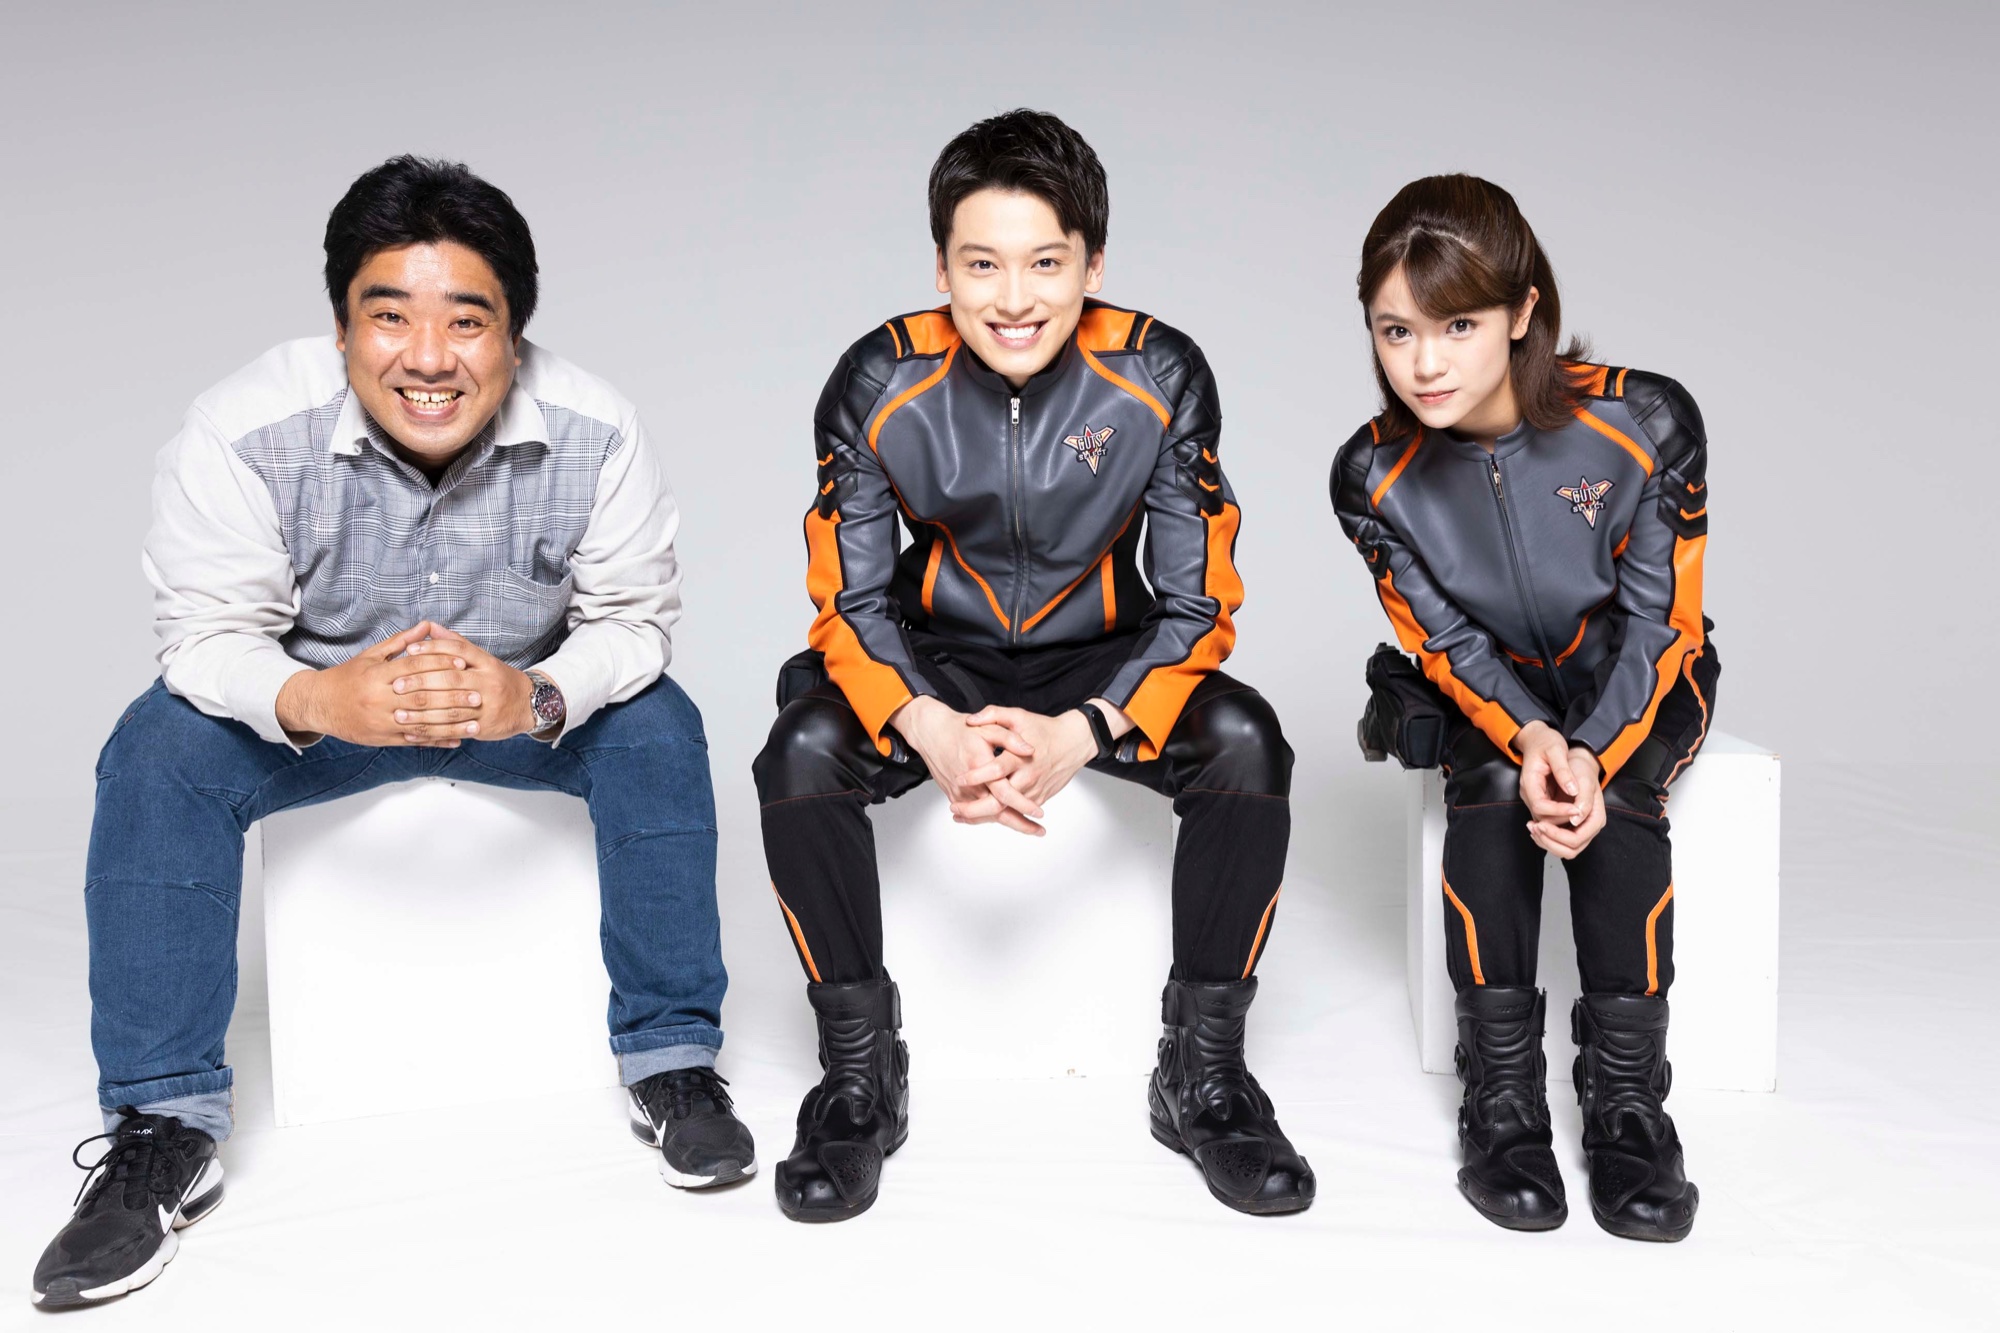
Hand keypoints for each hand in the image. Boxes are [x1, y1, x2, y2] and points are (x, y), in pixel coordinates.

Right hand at [276, 622, 460, 746]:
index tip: (463, 663)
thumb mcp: (371, 656)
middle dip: (452, 697)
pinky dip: (436, 740)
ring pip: (421, 723)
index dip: (438, 664)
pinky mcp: (383, 739)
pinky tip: (456, 739)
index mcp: (377, 676)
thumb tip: (426, 625)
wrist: (319, 704)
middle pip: (421, 697)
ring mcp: (381, 721)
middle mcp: (379, 699)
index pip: (413, 668)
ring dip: (451, 724)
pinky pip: (413, 740)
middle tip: (478, 695)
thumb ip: (400, 642)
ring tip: (475, 721)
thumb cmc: (348, 677)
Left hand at [388, 627, 539, 744]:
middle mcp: (488, 682)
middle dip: (421, 682)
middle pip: (451, 679)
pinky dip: (431, 732)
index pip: (458, 651)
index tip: (409, 650)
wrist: (529, 704)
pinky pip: (454, 730)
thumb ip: (455, 644)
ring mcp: (487, 705)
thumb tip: (429, 626)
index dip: (433, 649)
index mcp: (486, 663)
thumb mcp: (481, 659)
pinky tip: (413, 732)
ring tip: (398, 713)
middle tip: (396, 685)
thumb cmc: (497, 679)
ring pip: (451, 708)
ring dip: (422, 712)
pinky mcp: (484, 726)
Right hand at [888, 695, 1040, 834]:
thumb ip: (1010, 739)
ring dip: (1009, 824)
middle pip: (998, 812)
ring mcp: (960, 793)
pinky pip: (975, 814)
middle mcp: (970, 785)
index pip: (1005, 793)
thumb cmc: (961, 730)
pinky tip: (1008, 821)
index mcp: (980, 766)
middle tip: (1040, 831)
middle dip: (1020, 824)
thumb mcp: (988, 728)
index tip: (1039, 812)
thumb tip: (1030, 750)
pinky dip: (992, 819)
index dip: (1023, 804)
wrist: (932, 734)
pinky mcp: (954, 796)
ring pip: (987, 816)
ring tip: (1030, 829)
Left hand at [959, 705, 1100, 811]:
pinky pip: (1017, 812)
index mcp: (1020, 756)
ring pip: (1007, 810)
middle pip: (1000, 799)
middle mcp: (1027, 776)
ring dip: (984, 816)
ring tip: (961, 815)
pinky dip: (999, 816)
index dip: (977, 776)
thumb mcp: (1019, 716)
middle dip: (976, 808)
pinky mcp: (1039, 798)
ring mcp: (1034, 790)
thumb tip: (970, 720)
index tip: (959, 779)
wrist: (1074, 742)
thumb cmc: (1044, 729)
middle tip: (955, 807)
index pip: (997, 770)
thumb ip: (993, 714)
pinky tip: (981, 816)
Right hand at [1514, 721, 1581, 822]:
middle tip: (1581, 813)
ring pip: (1543, 817)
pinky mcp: (1539, 796)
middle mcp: (1527, 792)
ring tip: (1580, 814)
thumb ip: (1563, 770)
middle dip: (1561, 818)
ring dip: (1561, 820)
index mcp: (1529, 781)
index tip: (1577, 809)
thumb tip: (1572, 790)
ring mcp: (1531, 795)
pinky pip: (1548, 813)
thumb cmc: (1545, 742)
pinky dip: (1560, 815)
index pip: (1540, 805)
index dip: (1558, 811)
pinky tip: (1574, 811)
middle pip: (1540, 815)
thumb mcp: (1557, 750)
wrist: (1536, 738)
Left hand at [1527, 747, 1605, 859]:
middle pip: (1570, 851)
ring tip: (1531, 827)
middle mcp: (1588, 828)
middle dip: (1550, 842)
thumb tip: (1576, 819)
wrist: (1578, 765)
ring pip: (1562, 850)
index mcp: (1596, 819)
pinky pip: (1557, 842)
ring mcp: (1578, 829)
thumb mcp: (1584, 780)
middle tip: (1534, 827)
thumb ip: (1583, 800)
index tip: (1541, 824)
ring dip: (1545, 842)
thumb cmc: (1582, 771)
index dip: (1557, 835)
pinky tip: (1534, 826)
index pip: (1577, 839)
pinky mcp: (1568, 827)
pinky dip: (1544, 838)